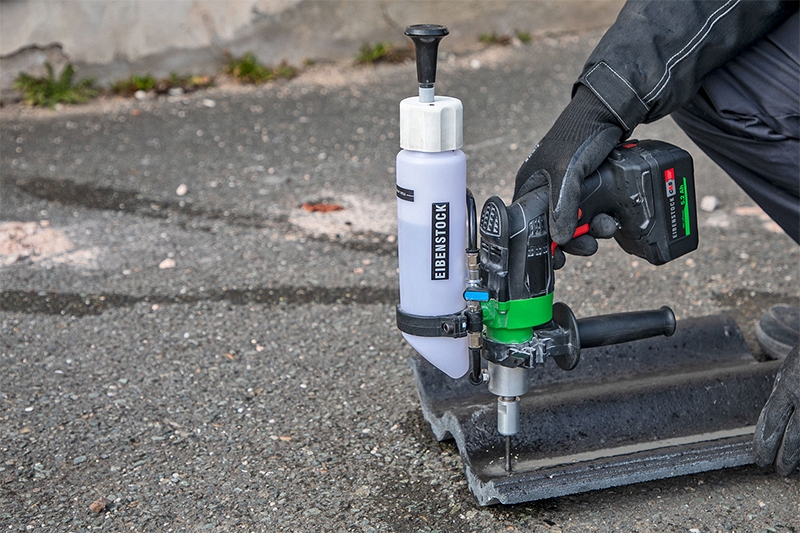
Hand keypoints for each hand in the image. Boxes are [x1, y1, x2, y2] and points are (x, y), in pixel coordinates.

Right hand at [514, 84, 623, 249]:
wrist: (609, 111)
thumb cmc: (579, 134)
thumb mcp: (566, 172)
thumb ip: (562, 206)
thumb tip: (559, 239)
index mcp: (530, 186)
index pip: (527, 225)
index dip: (540, 244)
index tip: (556, 259)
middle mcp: (546, 190)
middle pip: (554, 228)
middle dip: (572, 240)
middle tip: (589, 246)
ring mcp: (567, 189)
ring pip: (575, 222)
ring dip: (591, 231)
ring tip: (606, 228)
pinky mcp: (586, 187)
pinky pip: (590, 212)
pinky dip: (600, 219)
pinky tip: (610, 220)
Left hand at [754, 342, 799, 475]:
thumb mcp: (788, 371)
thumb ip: (782, 393)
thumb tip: (774, 419)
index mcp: (787, 386)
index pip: (771, 422)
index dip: (765, 444)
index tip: (760, 459)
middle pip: (794, 436)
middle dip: (785, 457)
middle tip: (778, 472)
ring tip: (793, 468)